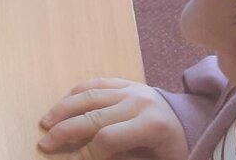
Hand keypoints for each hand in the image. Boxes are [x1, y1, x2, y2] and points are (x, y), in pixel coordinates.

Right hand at [38, 78, 186, 159]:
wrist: (191, 123)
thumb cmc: (172, 149)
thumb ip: (122, 158)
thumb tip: (86, 158)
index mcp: (152, 125)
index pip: (108, 138)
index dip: (86, 153)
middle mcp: (139, 103)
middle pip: (93, 116)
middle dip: (65, 131)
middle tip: (45, 143)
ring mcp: (132, 89)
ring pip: (89, 96)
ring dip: (63, 109)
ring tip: (45, 122)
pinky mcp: (126, 82)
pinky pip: (95, 83)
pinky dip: (75, 93)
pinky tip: (62, 104)